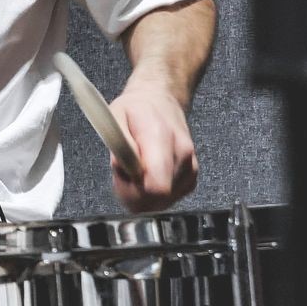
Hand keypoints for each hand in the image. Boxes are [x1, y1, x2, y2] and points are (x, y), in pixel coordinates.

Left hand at [106, 81, 198, 213]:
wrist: (161, 103)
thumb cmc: (136, 110)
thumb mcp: (115, 117)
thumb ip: (118, 144)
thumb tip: (124, 167)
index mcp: (159, 136)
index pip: (156, 186)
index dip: (133, 190)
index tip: (121, 175)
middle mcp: (181, 153)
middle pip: (157, 198)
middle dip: (133, 192)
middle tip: (124, 171)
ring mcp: (189, 167)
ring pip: (161, 202)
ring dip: (142, 192)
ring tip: (136, 169)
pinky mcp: (191, 178)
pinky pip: (168, 200)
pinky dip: (153, 194)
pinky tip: (148, 174)